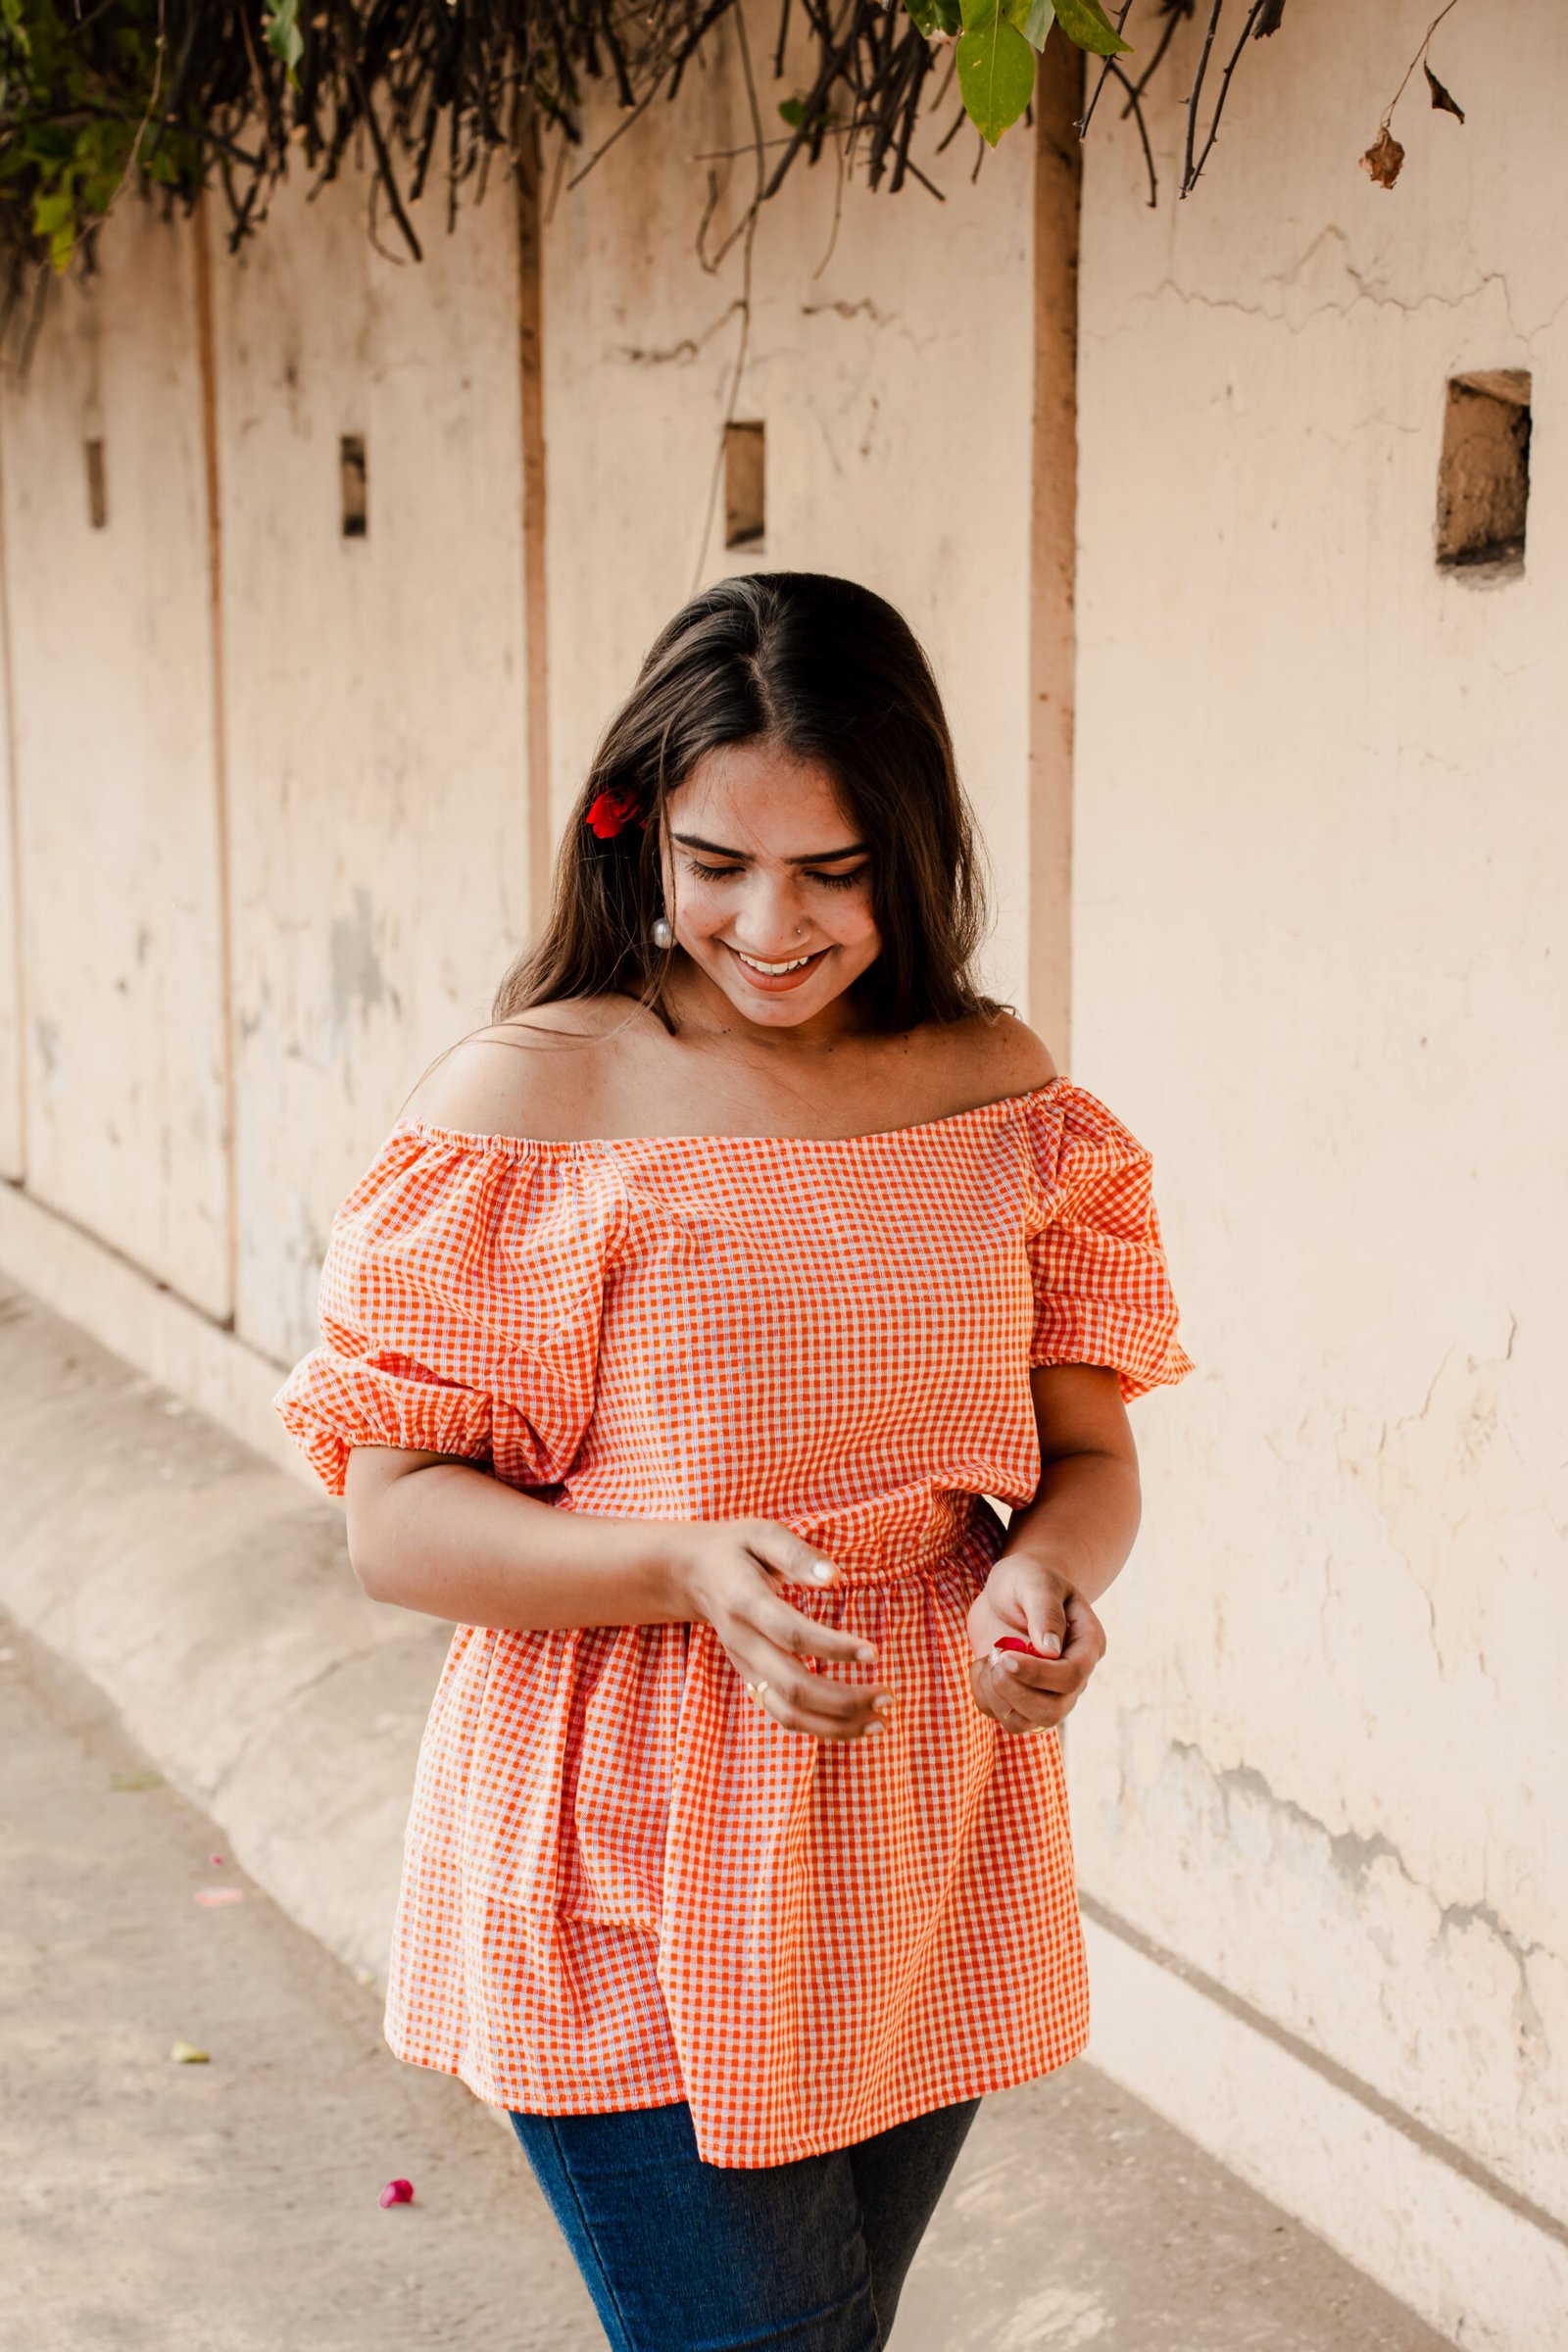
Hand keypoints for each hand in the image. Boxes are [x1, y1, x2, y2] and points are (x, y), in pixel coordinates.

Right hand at [676, 1520, 891, 1742]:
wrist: (693, 1574)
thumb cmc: (736, 1548)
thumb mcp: (762, 1533)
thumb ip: (797, 1554)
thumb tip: (835, 1576)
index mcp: (744, 1601)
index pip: (791, 1635)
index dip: (833, 1648)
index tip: (873, 1652)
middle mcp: (743, 1642)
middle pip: (792, 1686)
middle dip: (843, 1698)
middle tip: (888, 1695)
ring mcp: (745, 1666)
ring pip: (787, 1713)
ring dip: (836, 1724)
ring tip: (881, 1722)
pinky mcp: (752, 1679)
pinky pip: (784, 1716)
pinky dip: (821, 1728)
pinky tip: (857, 1722)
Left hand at [966, 1554, 1105, 1736]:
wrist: (1008, 1591)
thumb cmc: (1026, 1579)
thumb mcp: (1035, 1581)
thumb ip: (1045, 1610)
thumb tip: (1051, 1651)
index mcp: (1087, 1645)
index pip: (1073, 1676)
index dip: (1037, 1673)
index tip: (1005, 1655)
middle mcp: (1073, 1676)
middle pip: (1053, 1712)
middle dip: (1015, 1690)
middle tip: (994, 1654)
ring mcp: (1048, 1692)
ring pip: (1026, 1723)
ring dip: (996, 1694)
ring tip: (988, 1655)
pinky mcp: (1020, 1700)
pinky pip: (1002, 1717)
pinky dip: (984, 1695)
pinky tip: (982, 1663)